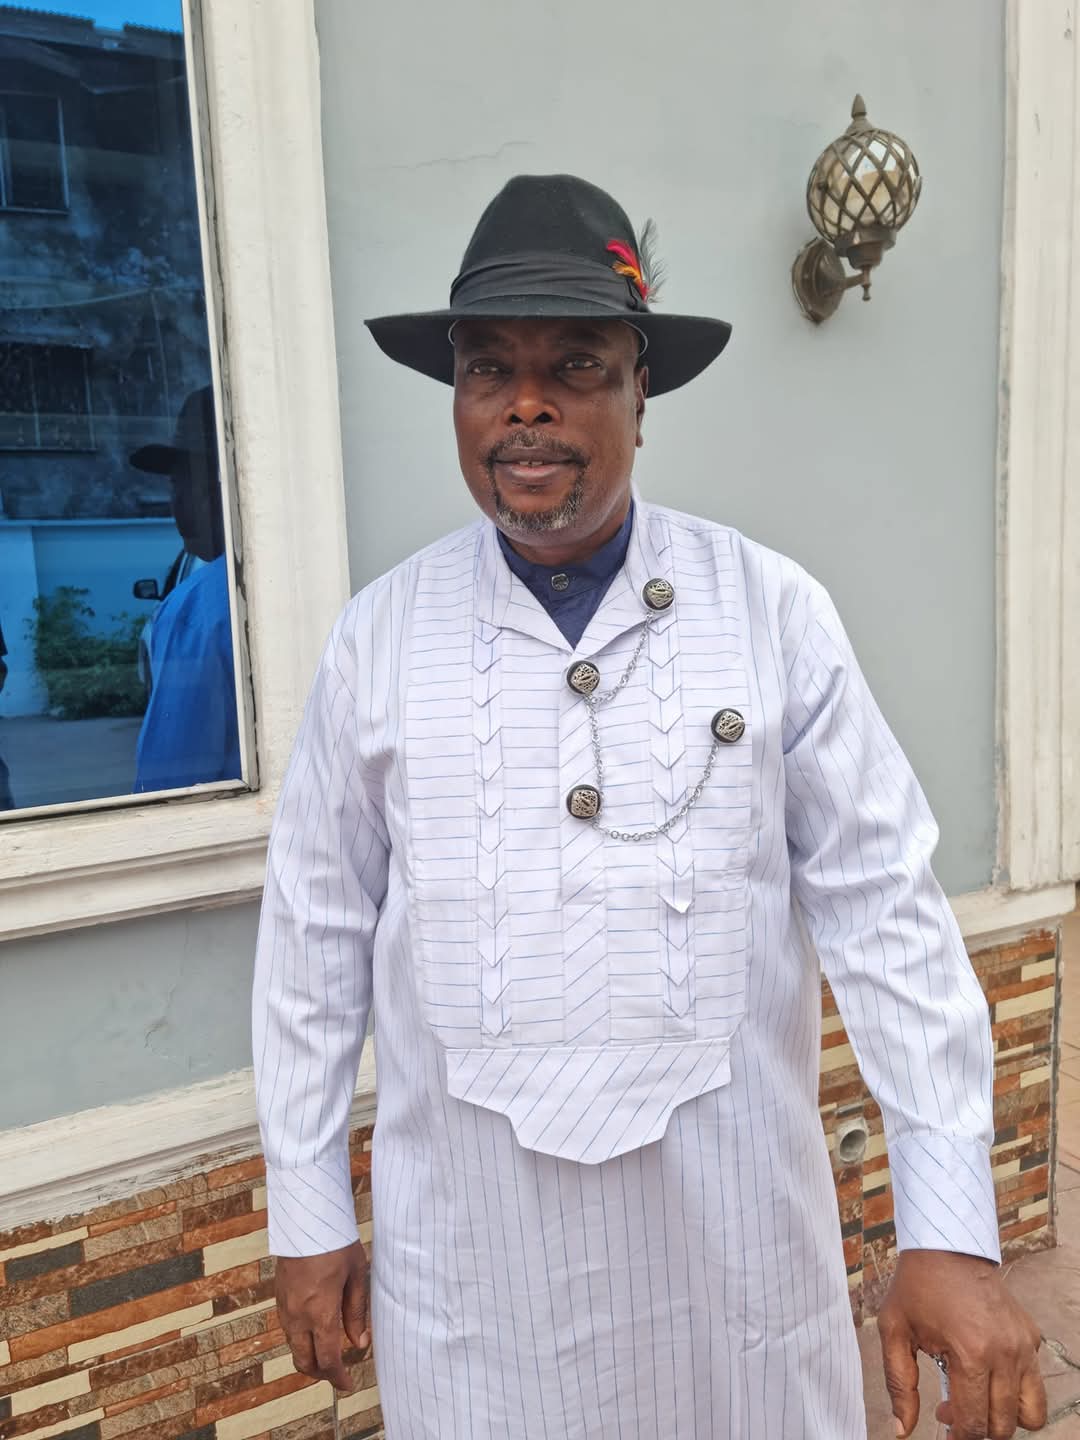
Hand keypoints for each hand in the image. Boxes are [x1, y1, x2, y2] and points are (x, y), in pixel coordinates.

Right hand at [275, 1239, 369, 1392]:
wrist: (306, 1219)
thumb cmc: (336, 1243)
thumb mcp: (356, 1276)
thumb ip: (357, 1312)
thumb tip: (360, 1343)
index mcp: (320, 1312)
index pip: (328, 1360)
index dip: (339, 1378)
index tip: (349, 1385)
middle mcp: (298, 1316)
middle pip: (305, 1362)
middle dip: (322, 1373)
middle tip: (339, 1372)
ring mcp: (285, 1308)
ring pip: (294, 1348)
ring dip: (310, 1357)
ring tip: (331, 1350)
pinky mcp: (280, 1298)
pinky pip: (288, 1330)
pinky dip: (301, 1340)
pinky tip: (316, 1330)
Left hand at [878, 1249, 1044, 1437]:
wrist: (946, 1246)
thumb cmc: (916, 1287)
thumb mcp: (894, 1332)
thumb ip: (900, 1386)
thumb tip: (901, 1430)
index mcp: (970, 1354)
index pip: (974, 1424)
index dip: (957, 1437)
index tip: (942, 1423)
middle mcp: (1005, 1354)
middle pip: (1003, 1425)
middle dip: (976, 1427)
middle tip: (950, 1405)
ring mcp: (1023, 1345)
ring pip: (1031, 1413)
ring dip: (1004, 1417)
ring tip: (975, 1396)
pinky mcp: (1031, 1336)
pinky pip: (1034, 1383)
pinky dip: (1016, 1390)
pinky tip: (986, 1370)